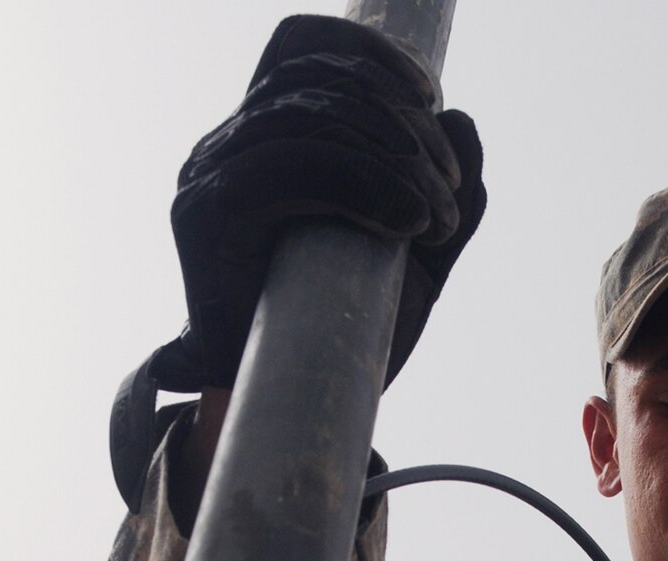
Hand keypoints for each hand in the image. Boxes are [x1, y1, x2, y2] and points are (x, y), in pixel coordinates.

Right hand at [160, 13, 484, 391]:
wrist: (290, 408)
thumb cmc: (342, 330)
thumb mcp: (413, 255)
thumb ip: (441, 194)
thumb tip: (465, 123)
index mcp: (265, 133)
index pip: (299, 45)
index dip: (365, 51)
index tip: (431, 97)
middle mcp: (226, 143)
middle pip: (316, 83)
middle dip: (401, 128)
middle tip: (449, 190)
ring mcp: (207, 175)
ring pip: (304, 120)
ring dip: (389, 161)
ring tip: (436, 219)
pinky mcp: (202, 218)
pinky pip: (281, 168)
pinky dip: (355, 184)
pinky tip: (404, 224)